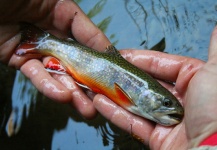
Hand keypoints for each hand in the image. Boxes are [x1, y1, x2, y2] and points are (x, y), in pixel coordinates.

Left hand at [0, 0, 110, 118]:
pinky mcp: (20, 61)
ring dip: (73, 93)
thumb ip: (79, 23)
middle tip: (102, 100)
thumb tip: (105, 46)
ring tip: (88, 110)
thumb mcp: (54, 2)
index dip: (100, 55)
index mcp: (62, 17)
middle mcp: (52, 36)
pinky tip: (63, 96)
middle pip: (75, 62)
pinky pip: (36, 75)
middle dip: (89, 83)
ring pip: (59, 74)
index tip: (114, 71)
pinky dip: (49, 86)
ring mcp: (37, 50)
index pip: (87, 39)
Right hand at [93, 27, 216, 148]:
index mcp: (194, 84)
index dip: (143, 59)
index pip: (163, 66)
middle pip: (147, 86)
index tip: (124, 54)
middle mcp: (179, 102)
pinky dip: (115, 113)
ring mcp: (167, 121)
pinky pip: (133, 123)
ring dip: (116, 95)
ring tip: (99, 84)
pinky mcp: (157, 139)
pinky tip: (100, 102)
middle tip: (108, 69)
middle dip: (126, 77)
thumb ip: (215, 49)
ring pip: (136, 104)